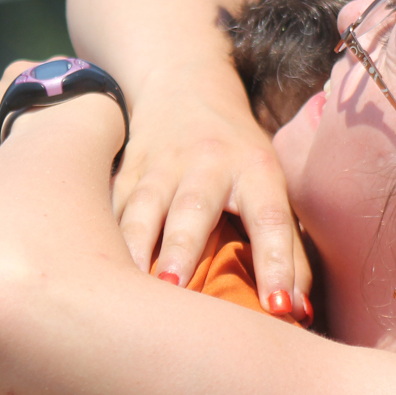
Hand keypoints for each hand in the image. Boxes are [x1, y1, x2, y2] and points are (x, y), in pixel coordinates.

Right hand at [114, 84, 309, 320]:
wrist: (184, 83)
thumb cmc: (239, 152)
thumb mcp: (272, 184)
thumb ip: (287, 246)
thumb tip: (299, 311)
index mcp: (256, 169)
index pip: (270, 219)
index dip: (276, 263)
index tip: (279, 307)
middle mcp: (209, 163)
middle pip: (194, 209)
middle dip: (183, 248)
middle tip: (174, 285)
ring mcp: (161, 165)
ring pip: (144, 208)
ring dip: (135, 246)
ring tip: (128, 285)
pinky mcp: (126, 170)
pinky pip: (112, 207)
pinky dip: (105, 238)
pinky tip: (96, 268)